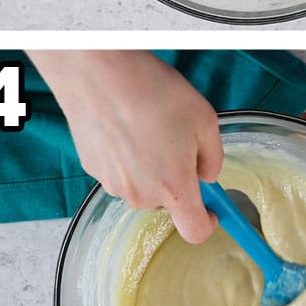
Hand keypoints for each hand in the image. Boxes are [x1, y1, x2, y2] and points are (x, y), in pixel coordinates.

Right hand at [29, 51, 222, 242]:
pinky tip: (121, 125)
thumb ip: (213, 159)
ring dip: (147, 168)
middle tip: (173, 141)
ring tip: (143, 127)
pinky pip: (117, 171)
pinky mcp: (92, 168)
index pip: (195, 232)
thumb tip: (206, 175)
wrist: (100, 73)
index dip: (207, 221)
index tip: (210, 205)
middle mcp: (141, 195)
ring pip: (140, 186)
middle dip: (174, 180)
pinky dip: (123, 156)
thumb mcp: (205, 120)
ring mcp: (112, 184)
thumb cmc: (154, 93)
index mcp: (174, 188)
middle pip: (165, 202)